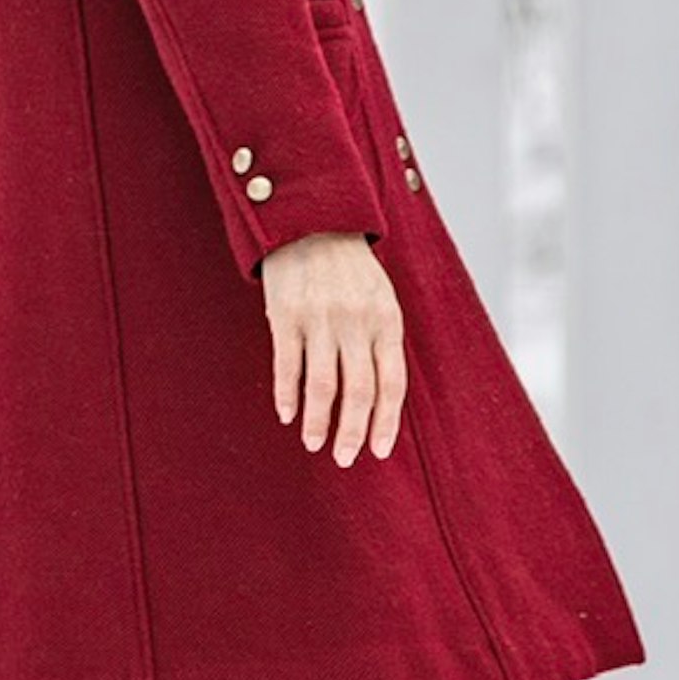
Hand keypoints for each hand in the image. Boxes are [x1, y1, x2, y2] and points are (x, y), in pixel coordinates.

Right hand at [259, 231, 406, 465]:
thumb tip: (380, 398)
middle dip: (352, 432)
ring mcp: (320, 319)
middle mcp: (356, 322)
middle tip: (345, 458)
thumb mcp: (380, 298)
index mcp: (386, 320)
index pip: (392, 383)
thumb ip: (381, 342)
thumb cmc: (350, 268)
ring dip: (318, 421)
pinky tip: (286, 413)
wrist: (312, 221)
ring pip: (322, 385)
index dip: (385, 422)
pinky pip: (288, 365)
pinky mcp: (287, 314)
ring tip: (314, 443)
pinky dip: (287, 394)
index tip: (378, 450)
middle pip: (358, 391)